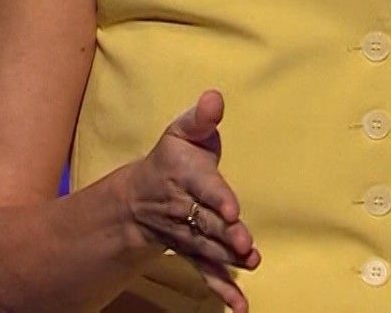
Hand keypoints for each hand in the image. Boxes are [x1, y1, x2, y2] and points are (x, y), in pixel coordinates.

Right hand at [120, 88, 260, 311]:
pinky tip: (240, 306)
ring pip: (209, 249)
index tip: (231, 209)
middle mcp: (186, 208)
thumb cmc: (174, 157)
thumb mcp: (183, 132)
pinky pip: (207, 272)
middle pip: (207, 222)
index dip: (217, 197)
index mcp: (186, 175)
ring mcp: (189, 234)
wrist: (141, 197)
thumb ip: (201, 118)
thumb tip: (214, 98)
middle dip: (226, 234)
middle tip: (245, 244)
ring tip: (249, 264)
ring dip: (228, 260)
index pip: (204, 186)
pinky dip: (223, 290)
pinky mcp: (194, 253)